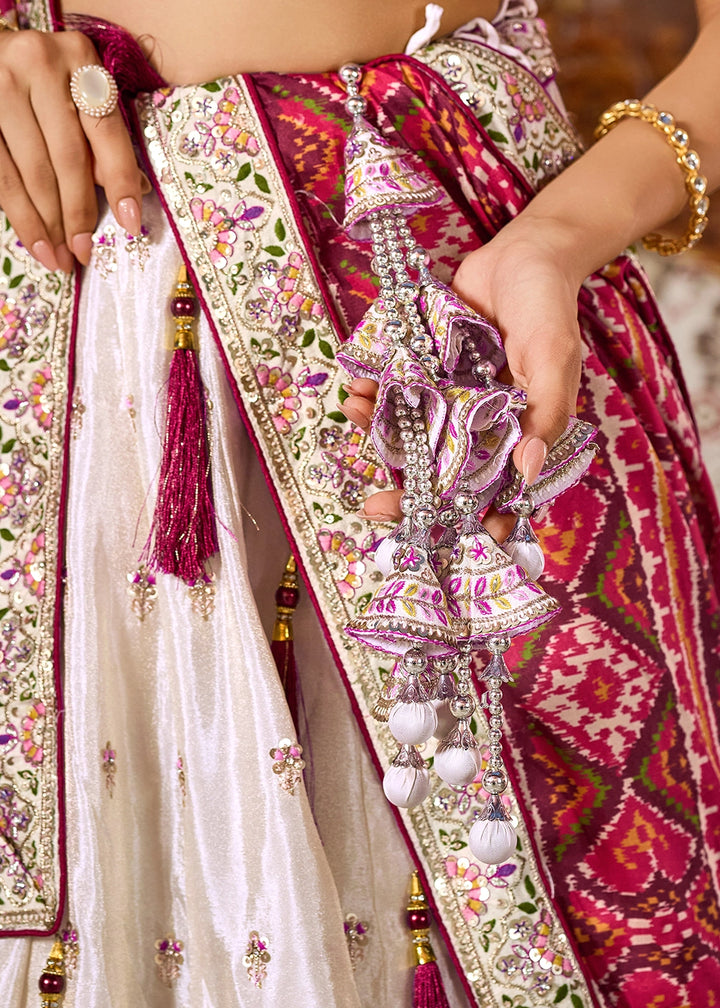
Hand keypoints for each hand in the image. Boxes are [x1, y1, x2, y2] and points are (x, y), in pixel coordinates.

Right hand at [0, 28, 147, 271]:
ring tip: (60, 259)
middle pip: (68, 157)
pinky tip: (36, 242)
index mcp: (78, 56)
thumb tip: (137, 190)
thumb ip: (104, 140)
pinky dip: (21, 215)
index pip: (106, 131)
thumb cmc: (46, 78)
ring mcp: (1, 84)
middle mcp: (38, 62)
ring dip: (49, 224)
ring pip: (32, 171)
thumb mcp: (82, 94)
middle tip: (84, 252)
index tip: (131, 224)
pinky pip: (2, 175)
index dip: (121, 182)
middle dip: (78, 214)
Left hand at [340, 215, 583, 539]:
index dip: (467, 517)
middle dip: (408, 491)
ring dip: (383, 434)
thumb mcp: (554, 357)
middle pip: (444, 472)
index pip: (494, 489)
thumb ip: (545, 412)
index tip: (437, 537)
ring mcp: (454, 400)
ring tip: (358, 416)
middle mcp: (484, 424)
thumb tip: (529, 469)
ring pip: (415, 434)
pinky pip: (400, 394)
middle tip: (376, 505)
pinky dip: (378, 395)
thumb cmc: (548, 306)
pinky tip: (360, 389)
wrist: (523, 253)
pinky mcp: (431, 373)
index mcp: (519, 432)